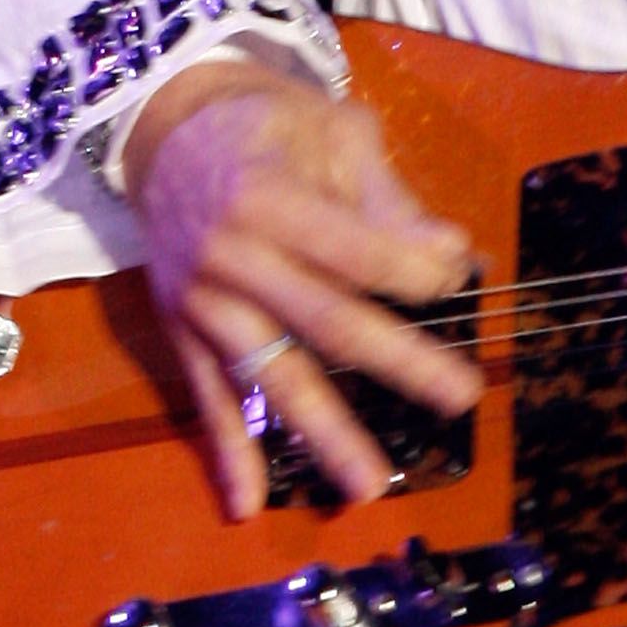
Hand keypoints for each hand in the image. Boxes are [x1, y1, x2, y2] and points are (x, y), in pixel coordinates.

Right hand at [124, 57, 481, 517]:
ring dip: (324, 432)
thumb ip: (387, 197)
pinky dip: (227, 452)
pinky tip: (248, 502)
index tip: (461, 281)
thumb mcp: (332, 130)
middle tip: (460, 396)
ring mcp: (201, 303)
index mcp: (269, 198)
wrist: (166, 128)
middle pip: (325, 321)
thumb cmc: (265, 124)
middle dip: (399, 360)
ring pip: (271, 375)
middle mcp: (230, 257)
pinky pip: (207, 398)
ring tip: (370, 484)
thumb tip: (449, 253)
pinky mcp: (180, 332)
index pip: (356, 251)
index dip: (413, 271)